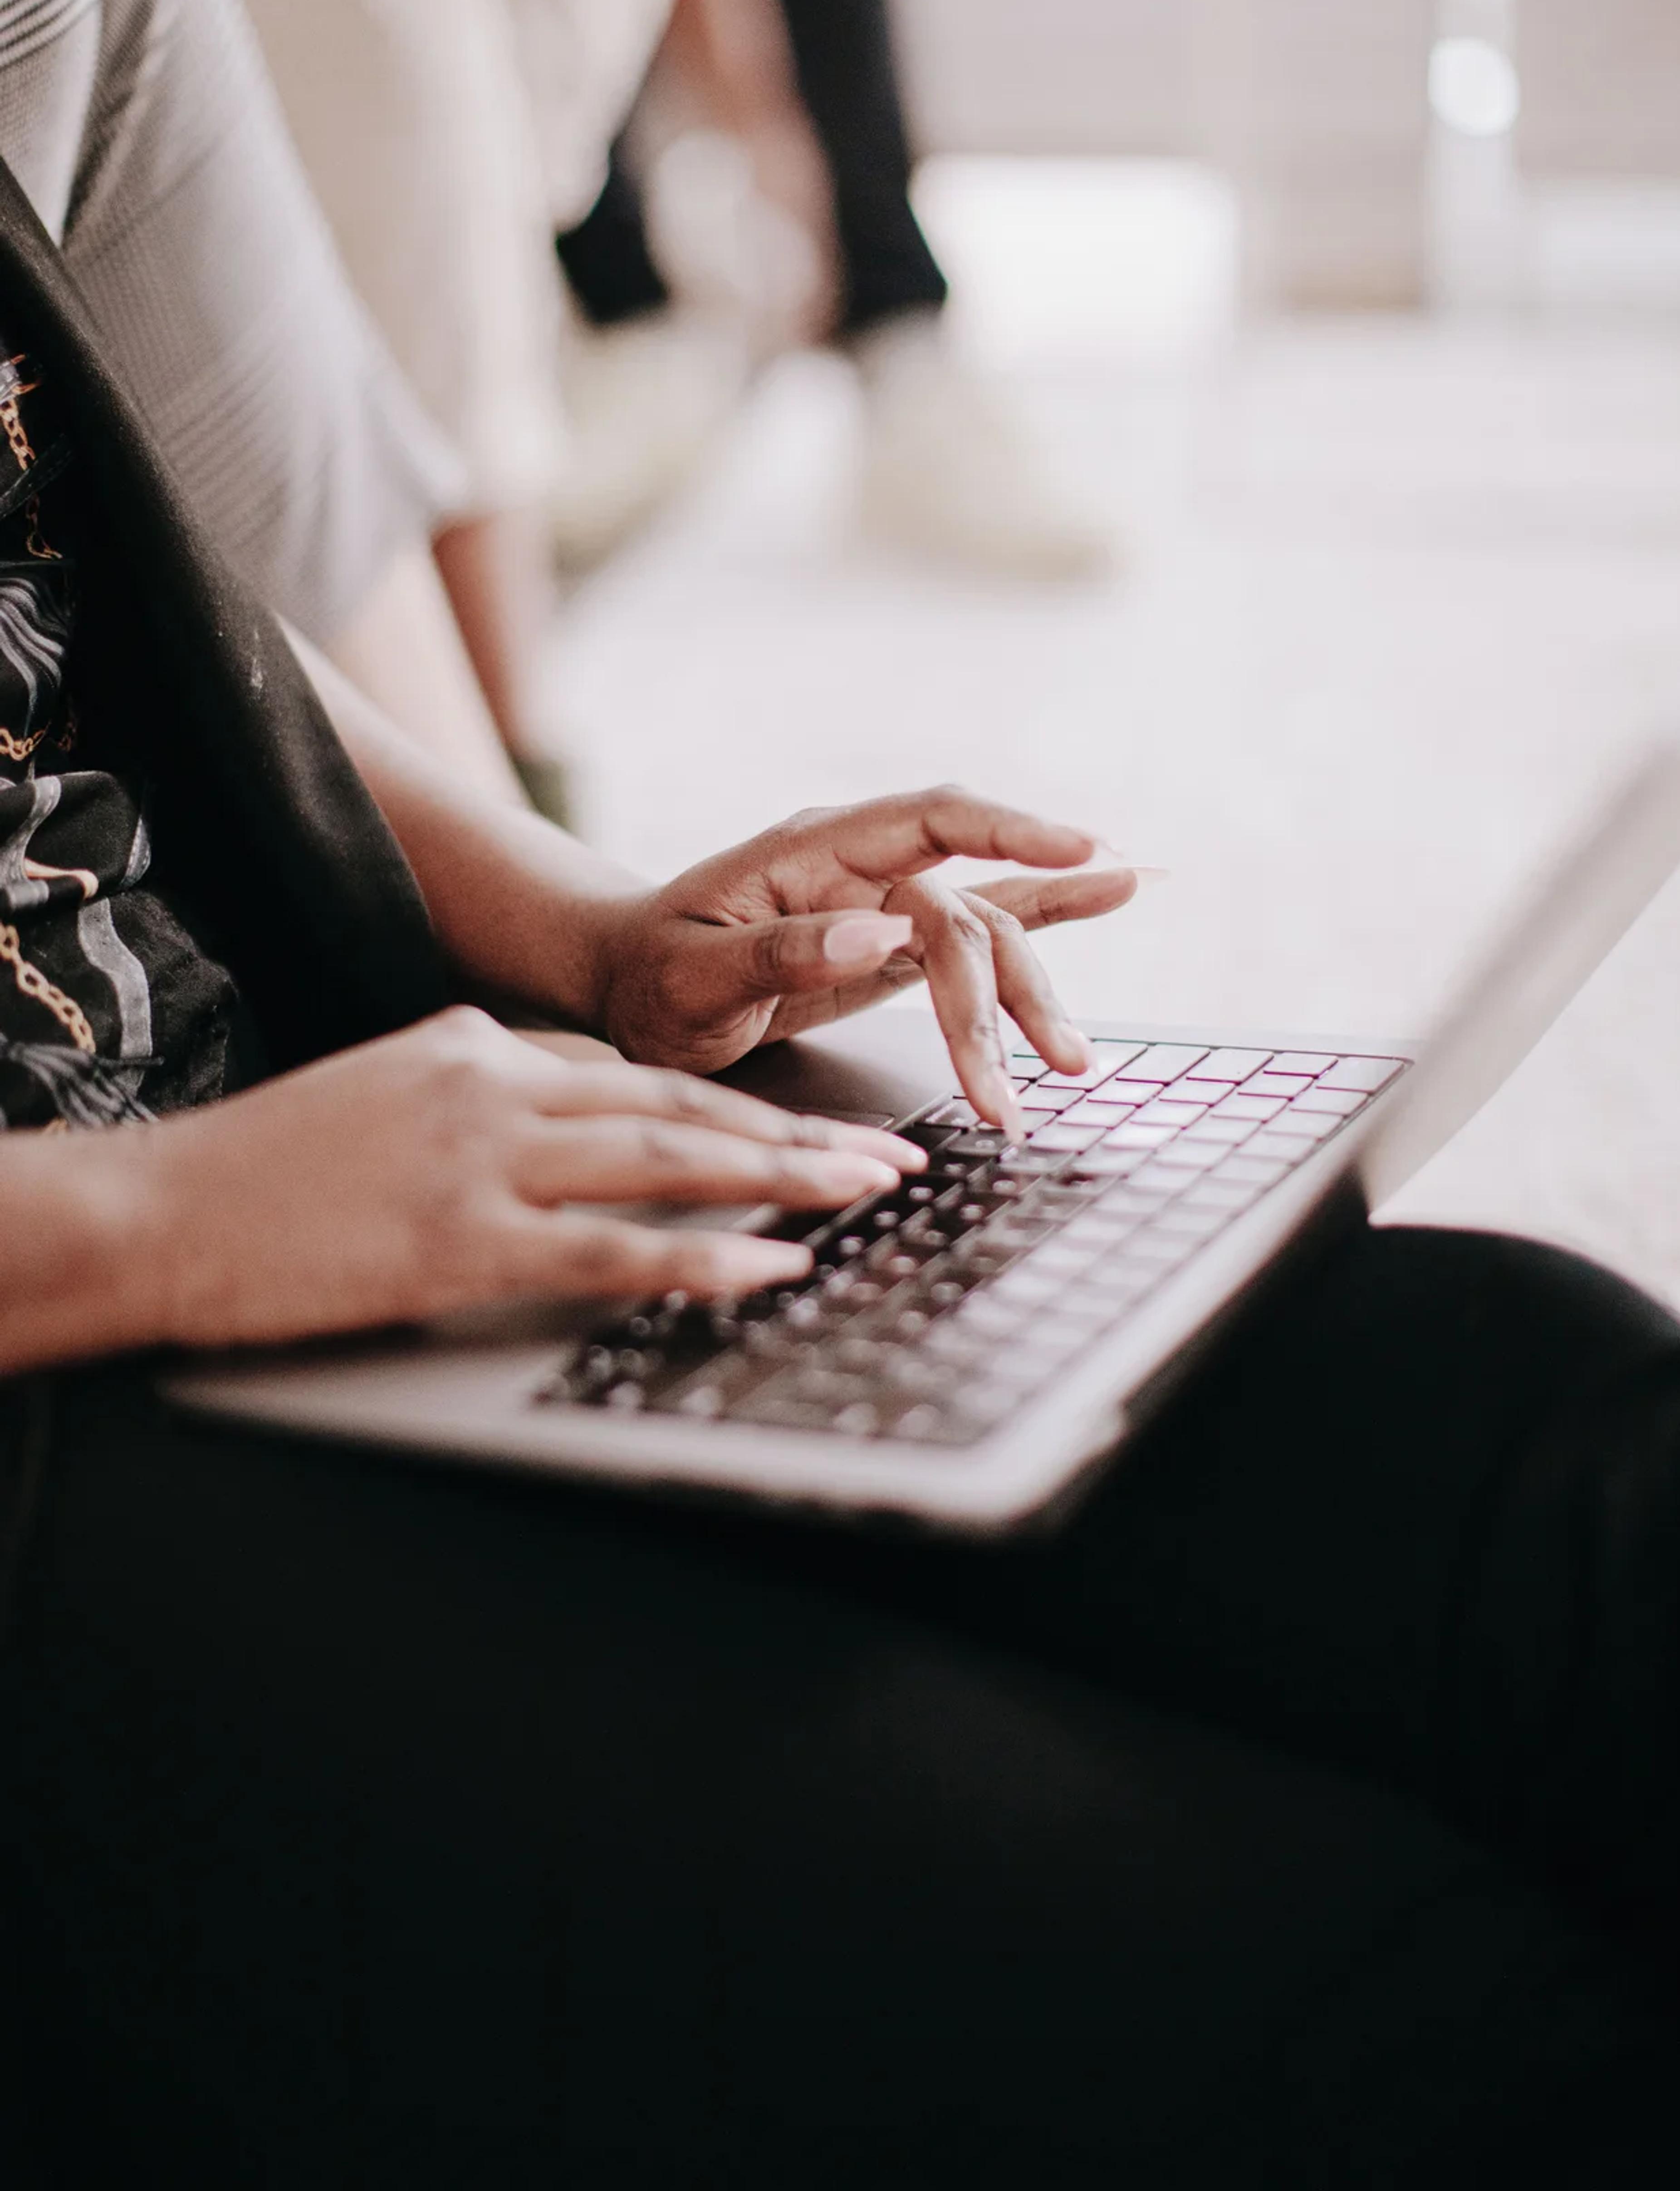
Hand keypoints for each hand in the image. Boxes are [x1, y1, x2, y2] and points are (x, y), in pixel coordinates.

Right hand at [115, 1008, 922, 1352]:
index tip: (805, 1123)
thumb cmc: (268, 1165)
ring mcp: (484, 1160)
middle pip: (678, 1099)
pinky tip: (770, 1265)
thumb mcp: (388, 1087)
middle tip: (887, 1150)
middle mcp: (497, 1083)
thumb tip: (558, 1103)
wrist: (163, 1205)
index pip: (630, 1070)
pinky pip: (612, 1248)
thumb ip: (480, 1087)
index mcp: (479, 1044)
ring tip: (870, 1190)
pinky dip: (701, 1255)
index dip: (730, 1100)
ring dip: (783, 1174)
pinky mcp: (464, 1239)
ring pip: (669, 1158)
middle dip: (794, 1127)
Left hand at [591, 788, 1136, 1131]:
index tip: (1081, 851)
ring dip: (1028, 1000)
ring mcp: (887, 901)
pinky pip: (986, 924)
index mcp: (811, 852)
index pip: (929, 820)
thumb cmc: (652, 976)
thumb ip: (780, 954)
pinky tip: (1118, 886)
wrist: (631, 980)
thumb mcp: (691, 976)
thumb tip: (876, 933)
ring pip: (986, 937)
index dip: (1010, 831)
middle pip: (965, 913)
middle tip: (1019, 1084)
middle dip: (1003, 997)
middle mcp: (862, 866)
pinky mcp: (902, 941)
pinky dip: (1052, 913)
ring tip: (1066, 1063)